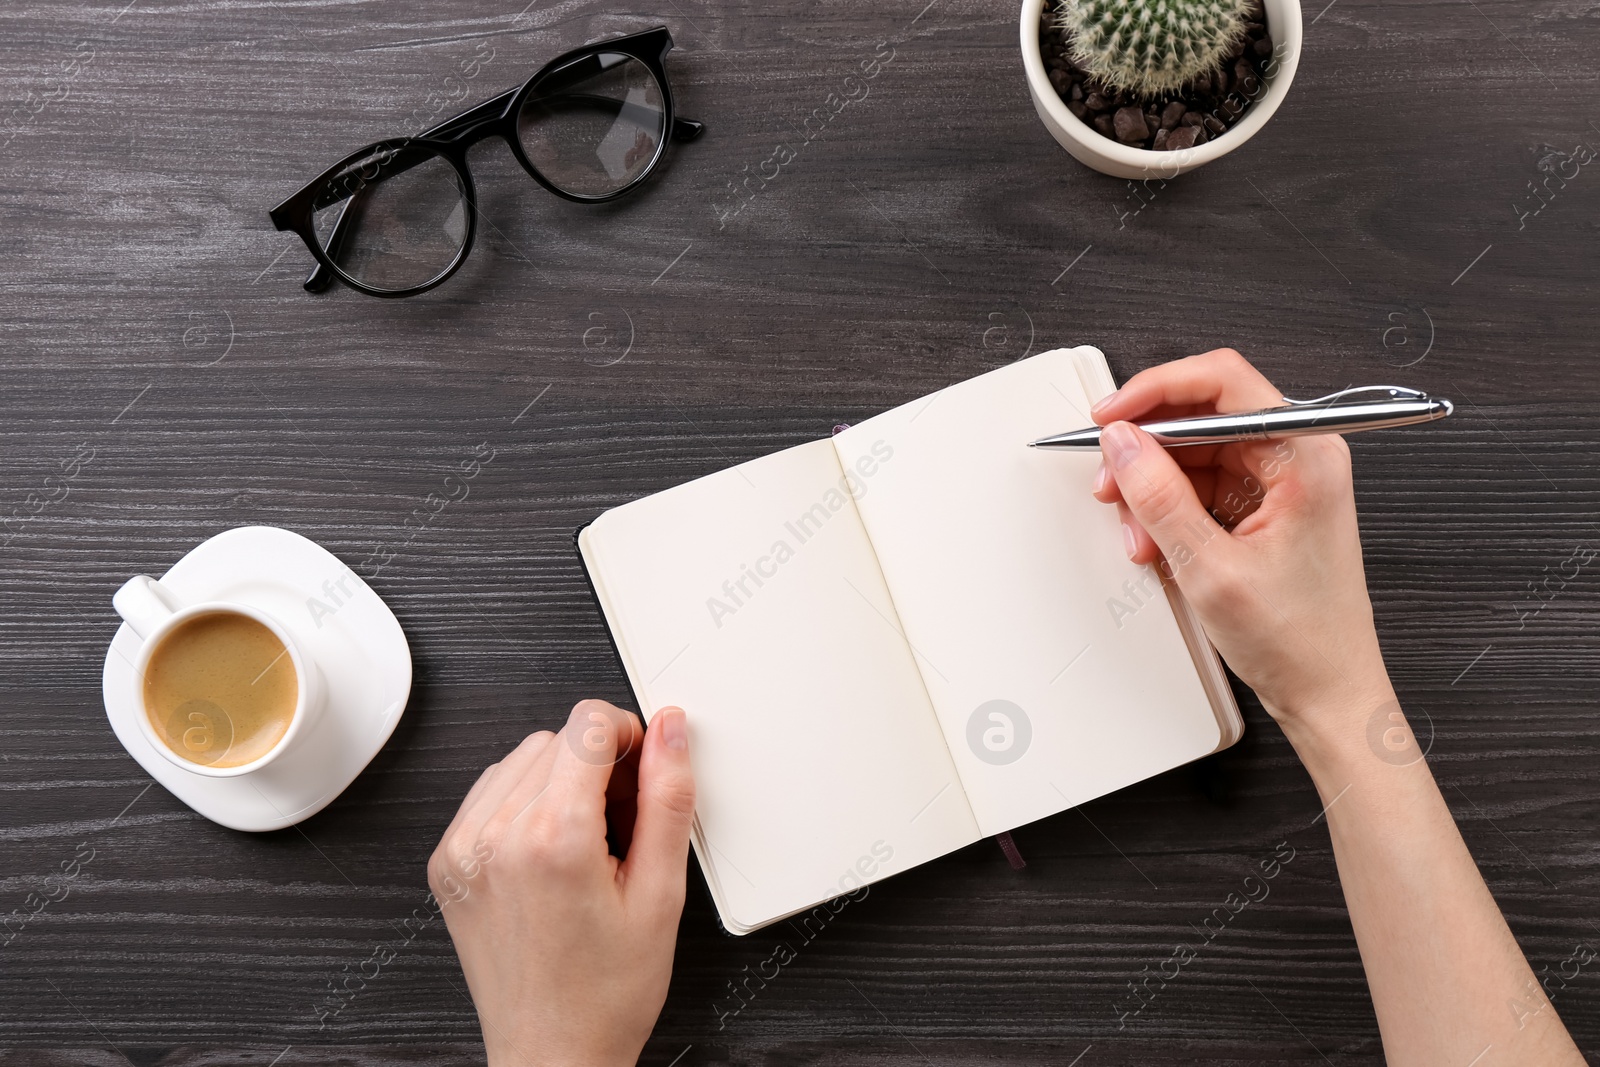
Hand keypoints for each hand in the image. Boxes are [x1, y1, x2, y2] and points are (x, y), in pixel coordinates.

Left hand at [428, 701, 694, 1066]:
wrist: (552, 1055)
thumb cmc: (606, 993)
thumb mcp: (662, 893)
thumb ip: (668, 798)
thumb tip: (671, 731)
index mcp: (555, 838)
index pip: (589, 724)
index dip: (629, 736)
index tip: (644, 768)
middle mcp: (498, 836)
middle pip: (557, 737)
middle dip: (598, 763)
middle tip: (623, 824)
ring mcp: (464, 849)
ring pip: (521, 758)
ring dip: (560, 779)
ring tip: (588, 842)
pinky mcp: (447, 862)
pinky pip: (489, 792)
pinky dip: (524, 802)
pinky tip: (551, 847)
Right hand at [1089, 349, 1393, 738]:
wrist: (1328, 694)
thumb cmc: (1300, 640)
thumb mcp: (1210, 567)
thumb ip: (1159, 497)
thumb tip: (1122, 444)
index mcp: (1306, 454)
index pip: (1222, 381)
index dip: (1156, 390)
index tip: (1111, 416)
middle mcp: (1300, 456)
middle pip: (1202, 416)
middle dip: (1147, 451)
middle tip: (1112, 482)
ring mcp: (1283, 481)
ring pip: (1195, 453)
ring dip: (1154, 489)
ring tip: (1140, 534)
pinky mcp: (1266, 506)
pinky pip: (1203, 486)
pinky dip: (1170, 510)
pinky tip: (1157, 543)